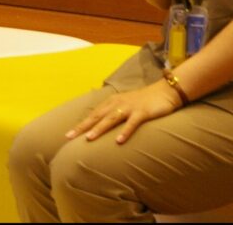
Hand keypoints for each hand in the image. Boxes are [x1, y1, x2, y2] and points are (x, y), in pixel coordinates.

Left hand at [66, 81, 181, 143]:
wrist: (166, 91)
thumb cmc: (145, 101)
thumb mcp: (126, 105)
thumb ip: (114, 114)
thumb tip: (101, 128)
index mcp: (113, 102)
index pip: (93, 114)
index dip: (80, 124)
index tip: (67, 135)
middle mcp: (119, 103)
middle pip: (98, 116)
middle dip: (83, 126)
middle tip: (69, 137)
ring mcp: (131, 107)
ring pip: (112, 118)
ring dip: (100, 128)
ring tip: (89, 138)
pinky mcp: (143, 112)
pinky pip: (133, 123)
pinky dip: (125, 131)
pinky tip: (119, 141)